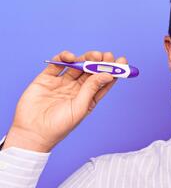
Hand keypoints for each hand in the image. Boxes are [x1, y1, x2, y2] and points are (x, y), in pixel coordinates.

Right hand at [2, 51, 126, 152]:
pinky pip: (57, 64)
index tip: (121, 61)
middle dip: (100, 61)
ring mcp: (62, 83)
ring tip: (92, 56)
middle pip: (91, 71)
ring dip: (85, 58)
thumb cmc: (59, 126)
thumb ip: (91, 89)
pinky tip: (70, 57)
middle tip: (106, 55)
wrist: (32, 132)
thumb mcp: (79, 107)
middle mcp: (77, 89)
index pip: (103, 81)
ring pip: (77, 65)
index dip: (113, 70)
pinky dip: (64, 57)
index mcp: (88, 98)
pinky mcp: (47, 79)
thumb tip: (108, 74)